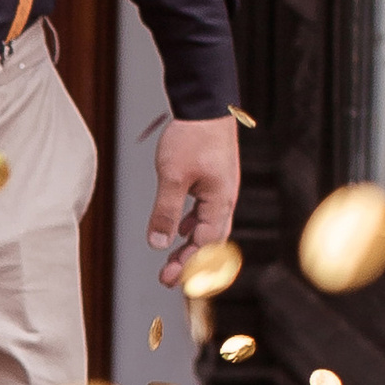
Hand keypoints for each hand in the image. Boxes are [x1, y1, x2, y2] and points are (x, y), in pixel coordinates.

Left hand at [148, 116, 241, 288]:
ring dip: (191, 246)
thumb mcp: (173, 176)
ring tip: (173, 261)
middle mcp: (225, 200)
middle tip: (168, 279)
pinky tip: (180, 229)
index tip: (170, 280)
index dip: (189, 265)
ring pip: (208, 228)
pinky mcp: (214, 181)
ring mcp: (221, 190)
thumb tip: (158, 244)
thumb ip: (166, 211)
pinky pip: (206, 212)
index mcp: (219, 202)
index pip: (206, 246)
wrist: (206, 104)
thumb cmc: (192, 136)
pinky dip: (192, 225)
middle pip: (211, 242)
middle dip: (191, 263)